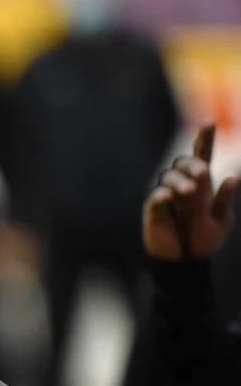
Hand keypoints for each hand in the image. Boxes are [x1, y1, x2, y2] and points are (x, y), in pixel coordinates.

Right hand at [144, 123, 237, 261]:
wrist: (185, 262)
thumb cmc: (204, 240)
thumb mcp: (222, 220)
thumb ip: (225, 199)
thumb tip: (231, 177)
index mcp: (202, 184)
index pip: (202, 156)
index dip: (203, 139)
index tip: (207, 122)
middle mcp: (183, 185)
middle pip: (182, 162)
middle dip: (192, 163)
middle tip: (202, 174)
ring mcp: (167, 196)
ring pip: (168, 176)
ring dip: (180, 181)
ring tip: (189, 194)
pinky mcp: (154, 210)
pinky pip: (156, 197)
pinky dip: (163, 196)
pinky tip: (170, 199)